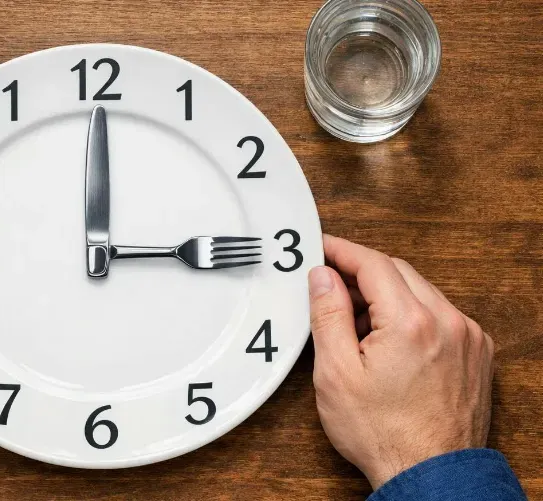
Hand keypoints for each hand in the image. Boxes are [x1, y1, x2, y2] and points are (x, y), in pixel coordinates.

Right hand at [309, 235, 493, 489]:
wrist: (430, 473)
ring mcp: (467, 336)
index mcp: (411, 322)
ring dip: (386, 295)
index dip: (342, 250)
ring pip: (420, 291)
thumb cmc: (384, 434)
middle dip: (361, 273)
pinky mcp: (476, 352)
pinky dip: (411, 314)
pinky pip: (439, 313)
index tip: (322, 246)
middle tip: (330, 287)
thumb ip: (328, 315)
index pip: (373, 263)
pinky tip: (387, 340)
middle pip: (398, 272)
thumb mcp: (336, 374)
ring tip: (356, 325)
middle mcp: (448, 321)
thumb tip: (323, 276)